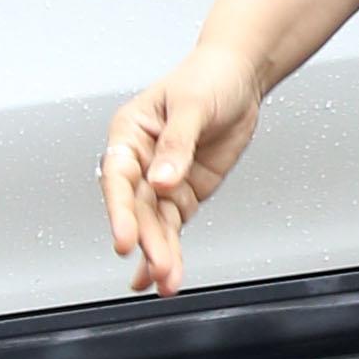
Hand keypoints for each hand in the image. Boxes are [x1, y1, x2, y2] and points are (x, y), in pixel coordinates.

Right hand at [100, 42, 266, 292]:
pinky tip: (163, 276)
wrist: (239, 76)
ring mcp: (161, 180)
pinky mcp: (183, 194)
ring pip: (154, 224)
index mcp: (130, 132)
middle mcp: (140, 160)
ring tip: (165, 282)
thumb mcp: (193, 104)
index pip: (119, 176)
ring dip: (159, 253)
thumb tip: (162, 179)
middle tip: (158, 266)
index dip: (120, 210)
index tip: (125, 238)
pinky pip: (172, 227)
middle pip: (137, 208)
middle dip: (146, 240)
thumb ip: (177, 143)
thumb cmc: (209, 77)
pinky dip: (170, 251)